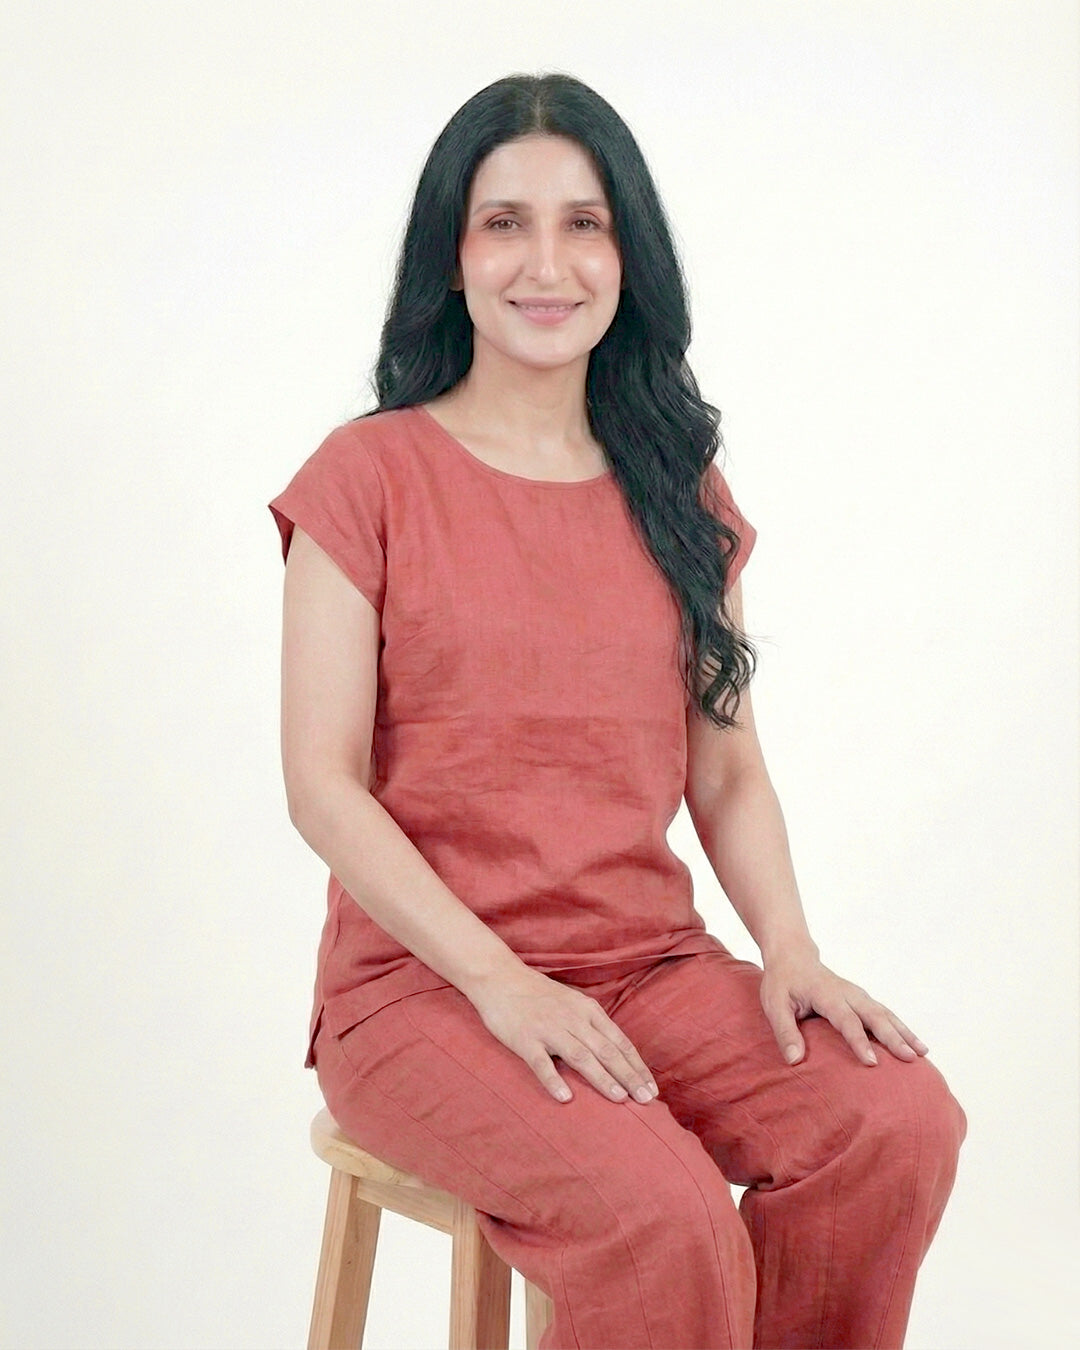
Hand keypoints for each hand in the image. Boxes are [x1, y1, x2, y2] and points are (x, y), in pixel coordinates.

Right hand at [468, 967, 660, 1104]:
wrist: (500, 978)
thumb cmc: (539, 995)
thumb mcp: (573, 1003)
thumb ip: (592, 1025)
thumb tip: (616, 1054)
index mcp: (587, 1011)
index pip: (619, 1042)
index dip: (637, 1066)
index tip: (652, 1088)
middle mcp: (573, 1019)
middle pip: (606, 1050)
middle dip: (629, 1076)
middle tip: (647, 1100)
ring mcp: (549, 1029)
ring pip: (580, 1056)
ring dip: (602, 1078)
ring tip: (620, 1099)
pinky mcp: (524, 1039)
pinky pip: (540, 1063)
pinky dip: (553, 1080)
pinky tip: (565, 1098)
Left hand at [759, 947, 929, 1066]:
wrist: (793, 956)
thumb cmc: (782, 982)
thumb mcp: (774, 1004)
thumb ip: (784, 1031)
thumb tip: (794, 1060)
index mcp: (826, 994)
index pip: (845, 1019)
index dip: (859, 1041)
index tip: (872, 1062)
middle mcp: (847, 993)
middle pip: (874, 1015)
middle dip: (894, 1037)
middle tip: (911, 1058)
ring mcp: (857, 995)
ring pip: (885, 1013)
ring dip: (904, 1032)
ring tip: (922, 1052)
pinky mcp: (861, 999)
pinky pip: (885, 1013)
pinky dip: (901, 1028)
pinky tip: (915, 1043)